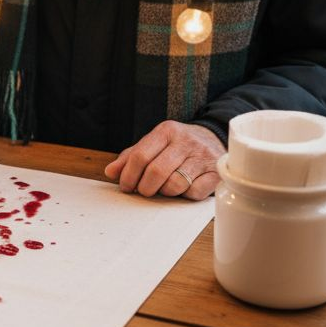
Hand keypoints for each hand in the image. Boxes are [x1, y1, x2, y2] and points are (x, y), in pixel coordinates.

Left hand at [103, 122, 224, 199]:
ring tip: (165, 187)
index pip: (140, 156)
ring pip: (175, 184)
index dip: (128, 175)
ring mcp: (202, 156)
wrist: (213, 139)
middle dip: (145, 187)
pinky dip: (185, 195)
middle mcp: (185, 141)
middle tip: (144, 191)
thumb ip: (131, 156)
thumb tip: (110, 172)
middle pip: (156, 172)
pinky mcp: (215, 173)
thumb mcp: (154, 144)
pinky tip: (184, 188)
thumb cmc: (177, 146)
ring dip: (166, 192)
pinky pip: (194, 193)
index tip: (126, 186)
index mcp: (166, 131)